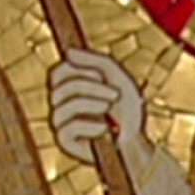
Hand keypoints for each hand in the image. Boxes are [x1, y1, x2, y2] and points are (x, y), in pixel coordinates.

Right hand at [47, 49, 148, 165]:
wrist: (136, 140)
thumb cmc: (127, 110)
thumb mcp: (117, 78)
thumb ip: (95, 61)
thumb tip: (68, 52)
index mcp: (69, 88)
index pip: (58, 72)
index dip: (79, 69)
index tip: (102, 76)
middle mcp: (60, 104)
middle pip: (61, 87)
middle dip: (92, 87)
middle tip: (116, 95)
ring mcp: (60, 123)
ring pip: (63, 106)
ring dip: (93, 104)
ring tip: (111, 110)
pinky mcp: (64, 141)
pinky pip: (67, 128)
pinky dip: (90, 126)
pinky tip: (106, 129)